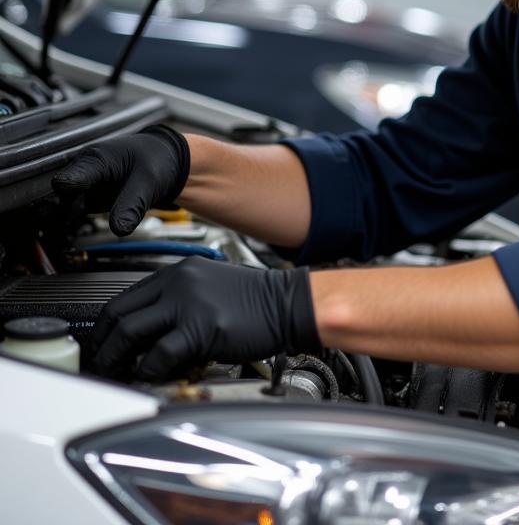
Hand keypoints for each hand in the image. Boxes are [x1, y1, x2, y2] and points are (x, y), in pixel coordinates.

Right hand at [51, 125, 189, 235]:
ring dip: (63, 216)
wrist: (164, 160)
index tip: (65, 202)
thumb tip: (120, 229)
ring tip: (70, 224)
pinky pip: (72, 210)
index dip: (65, 192)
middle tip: (68, 220)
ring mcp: (84, 182)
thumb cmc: (155, 161)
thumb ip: (133, 205)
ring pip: (62, 203)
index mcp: (97, 159)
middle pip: (60, 193)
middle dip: (60, 208)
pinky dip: (71, 218)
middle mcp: (85, 169)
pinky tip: (74, 225)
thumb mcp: (148, 182)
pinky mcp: (87, 195)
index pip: (70, 178)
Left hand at [88, 258, 320, 380]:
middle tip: (100, 364)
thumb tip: (146, 335)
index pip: (125, 298)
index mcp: (179, 272)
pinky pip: (159, 354)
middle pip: (119, 314)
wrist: (289, 303)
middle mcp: (179, 282)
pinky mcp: (201, 328)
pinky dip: (147, 370)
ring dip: (115, 359)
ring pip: (130, 332)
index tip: (102, 344)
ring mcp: (189, 304)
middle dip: (102, 344)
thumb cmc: (256, 301)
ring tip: (115, 374)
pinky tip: (149, 377)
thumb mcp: (209, 288)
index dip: (105, 326)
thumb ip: (177, 302)